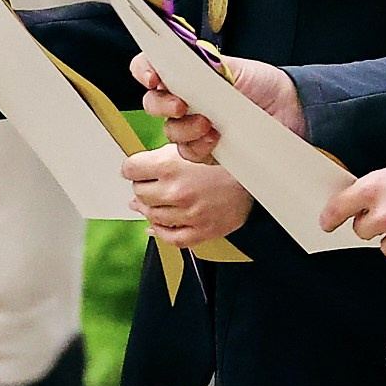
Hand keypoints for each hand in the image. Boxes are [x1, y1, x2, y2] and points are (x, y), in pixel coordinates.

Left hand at [124, 144, 252, 245]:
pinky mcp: (200, 231)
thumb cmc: (222, 160)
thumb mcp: (189, 147)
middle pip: (139, 193)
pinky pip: (170, 237)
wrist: (255, 177)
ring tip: (159, 200)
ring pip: (151, 216)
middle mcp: (176, 191)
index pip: (130, 169)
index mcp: (170, 166)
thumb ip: (160, 158)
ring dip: (150, 208)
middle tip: (152, 183)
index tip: (136, 170)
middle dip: (142, 187)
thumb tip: (133, 174)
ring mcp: (188, 213)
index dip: (132, 168)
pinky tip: (158, 224)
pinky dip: (160, 231)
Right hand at [137, 52, 302, 162]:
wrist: (289, 110)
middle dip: (161, 105)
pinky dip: (199, 146)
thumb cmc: (262, 84)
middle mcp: (184, 99)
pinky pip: (188, 152)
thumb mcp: (231, 66)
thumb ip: (200, 64)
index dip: (143, 70)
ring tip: (208, 123)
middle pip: (151, 103)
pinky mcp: (205, 149)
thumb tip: (175, 59)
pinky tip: (215, 139)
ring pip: (169, 131)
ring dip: (185, 129)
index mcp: (186, 74)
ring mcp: (192, 126)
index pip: (149, 68)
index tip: (152, 77)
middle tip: (181, 105)